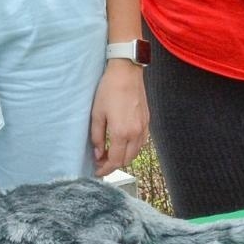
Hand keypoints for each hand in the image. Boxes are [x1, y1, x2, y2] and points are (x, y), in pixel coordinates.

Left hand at [89, 60, 147, 175]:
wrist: (126, 72)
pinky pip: (141, 142)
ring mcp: (143, 127)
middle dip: (113, 165)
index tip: (97, 172)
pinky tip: (123, 142)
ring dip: (123, 157)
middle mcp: (135, 133)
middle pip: (126, 160)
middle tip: (101, 161)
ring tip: (111, 152)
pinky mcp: (147, 121)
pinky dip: (132, 148)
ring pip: (135, 153)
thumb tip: (98, 153)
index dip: (105, 170)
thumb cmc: (109, 90)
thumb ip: (97, 137)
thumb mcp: (96, 114)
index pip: (115, 161)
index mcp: (121, 133)